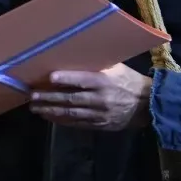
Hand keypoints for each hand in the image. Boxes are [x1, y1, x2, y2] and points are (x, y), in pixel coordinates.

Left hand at [30, 63, 151, 130]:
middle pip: (72, 99)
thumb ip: (98, 65)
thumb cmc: (129, 81)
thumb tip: (76, 55)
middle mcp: (100, 98)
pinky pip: (78, 124)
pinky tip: (50, 118)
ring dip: (52, 111)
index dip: (66, 78)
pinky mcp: (100, 125)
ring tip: (36, 108)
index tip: (49, 78)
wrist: (147, 105)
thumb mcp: (117, 67)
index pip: (83, 80)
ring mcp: (99, 114)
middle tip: (33, 96)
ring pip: (72, 113)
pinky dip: (63, 121)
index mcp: (105, 81)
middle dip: (50, 98)